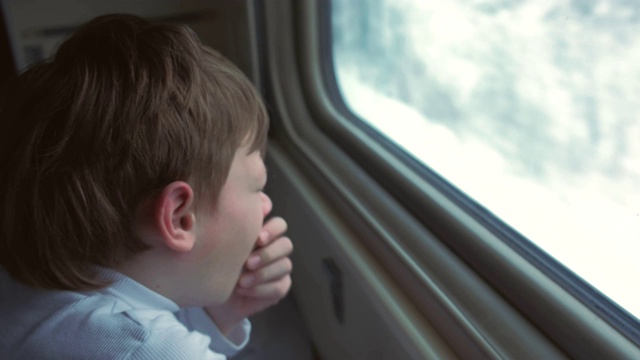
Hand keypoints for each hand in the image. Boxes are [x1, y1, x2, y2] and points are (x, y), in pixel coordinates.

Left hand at [205, 216, 292, 335]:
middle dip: (267, 254)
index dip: (273, 230)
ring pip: (285, 266)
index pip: (279, 225)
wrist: (211, 292)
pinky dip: (261, 289)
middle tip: (248, 263)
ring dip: (262, 274)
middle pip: (286, 245)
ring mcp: (280, 268)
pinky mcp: (280, 286)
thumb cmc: (217, 262)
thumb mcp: (224, 242)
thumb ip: (241, 222)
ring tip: (241, 281)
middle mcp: (275, 249)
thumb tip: (264, 205)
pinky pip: (279, 287)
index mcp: (263, 234)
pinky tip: (243, 290)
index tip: (258, 239)